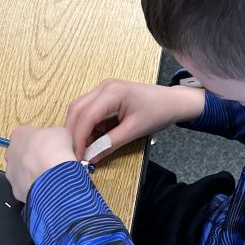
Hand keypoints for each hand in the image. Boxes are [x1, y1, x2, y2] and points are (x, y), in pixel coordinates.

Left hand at [4, 126, 76, 201]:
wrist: (53, 175)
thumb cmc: (54, 152)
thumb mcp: (62, 132)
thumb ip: (56, 134)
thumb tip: (61, 138)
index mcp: (19, 135)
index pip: (26, 134)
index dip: (39, 140)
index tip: (49, 145)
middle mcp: (11, 153)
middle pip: (21, 153)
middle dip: (33, 157)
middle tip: (49, 160)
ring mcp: (11, 172)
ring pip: (21, 172)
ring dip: (33, 172)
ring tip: (50, 174)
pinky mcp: (16, 188)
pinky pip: (25, 187)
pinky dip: (35, 187)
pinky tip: (47, 185)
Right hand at [64, 79, 205, 163]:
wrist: (171, 101)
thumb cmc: (158, 112)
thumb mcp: (134, 131)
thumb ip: (110, 144)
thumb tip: (91, 158)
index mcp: (112, 92)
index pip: (86, 117)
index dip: (79, 138)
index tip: (77, 157)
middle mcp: (103, 87)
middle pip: (76, 110)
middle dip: (73, 133)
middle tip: (75, 153)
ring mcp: (103, 89)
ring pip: (79, 109)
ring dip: (79, 129)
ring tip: (85, 148)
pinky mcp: (105, 95)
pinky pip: (88, 110)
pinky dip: (87, 125)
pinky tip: (92, 139)